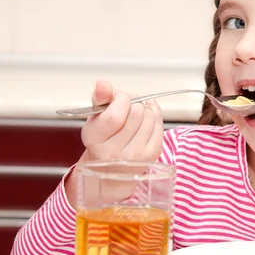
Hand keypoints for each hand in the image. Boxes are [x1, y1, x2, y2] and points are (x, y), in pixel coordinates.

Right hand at [65, 80, 164, 206]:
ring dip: (144, 108)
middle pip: (136, 113)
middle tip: (128, 103)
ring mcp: (135, 156)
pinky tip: (147, 114)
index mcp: (95, 140)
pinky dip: (155, 115)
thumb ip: (99, 98)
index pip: (116, 114)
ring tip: (135, 111)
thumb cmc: (102, 140)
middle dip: (134, 101)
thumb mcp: (94, 118)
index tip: (118, 97)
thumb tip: (103, 83)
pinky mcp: (151, 156)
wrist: (110, 170)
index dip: (121, 98)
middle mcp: (114, 152)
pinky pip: (159, 126)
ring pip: (149, 117)